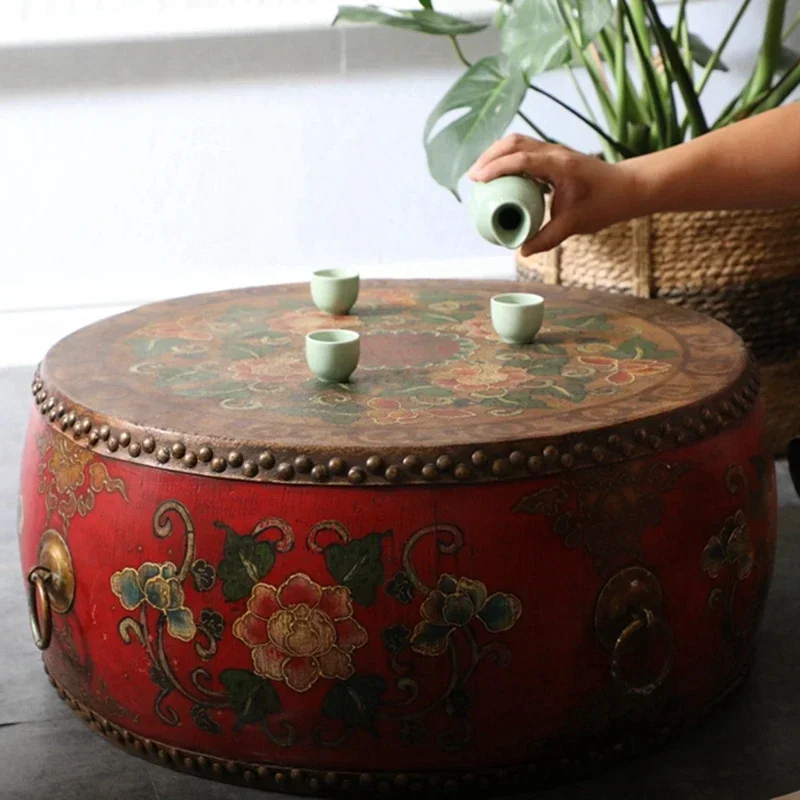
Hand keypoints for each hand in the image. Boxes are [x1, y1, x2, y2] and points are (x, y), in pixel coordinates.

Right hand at [468, 135, 639, 255]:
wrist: (626, 188)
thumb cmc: (604, 204)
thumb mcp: (574, 225)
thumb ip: (547, 239)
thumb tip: (522, 251)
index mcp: (560, 165)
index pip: (522, 160)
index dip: (497, 168)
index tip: (478, 180)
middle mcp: (555, 152)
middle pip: (514, 143)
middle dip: (489, 157)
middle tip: (473, 177)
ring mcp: (554, 150)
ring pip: (518, 143)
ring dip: (496, 155)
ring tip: (480, 175)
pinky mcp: (553, 155)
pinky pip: (525, 150)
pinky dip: (508, 159)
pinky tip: (499, 176)